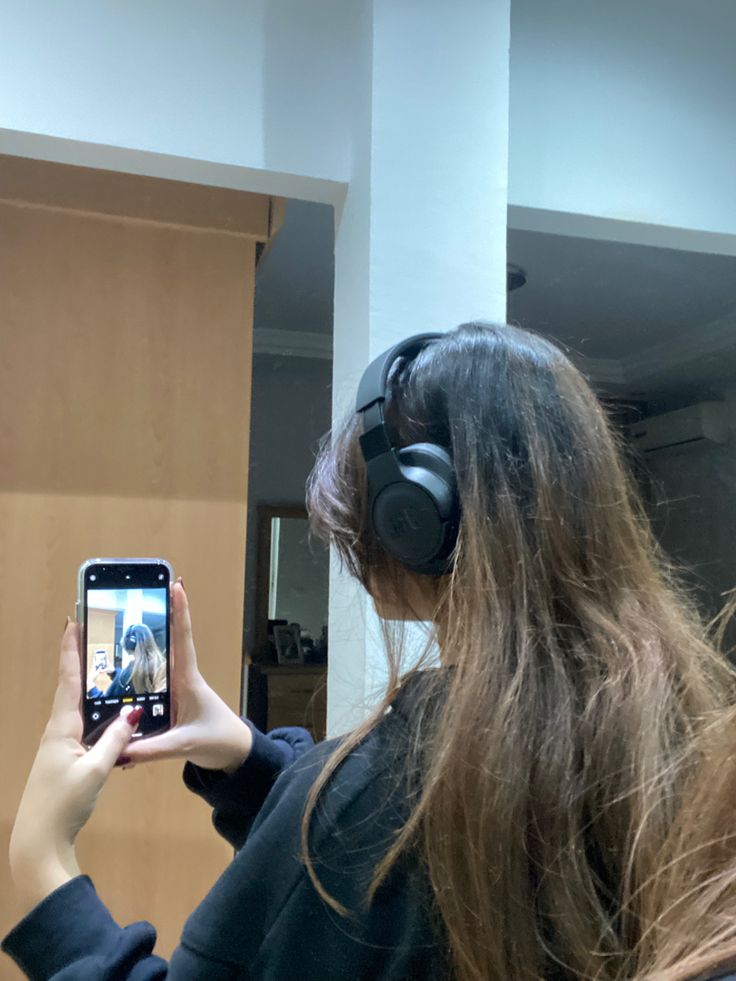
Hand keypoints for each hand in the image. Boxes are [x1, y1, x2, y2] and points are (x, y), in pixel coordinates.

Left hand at [9, 621, 142, 914]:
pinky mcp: (66, 758)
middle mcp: (58, 730)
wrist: (39, 841)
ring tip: (112, 666)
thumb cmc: (63, 804)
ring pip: (79, 707)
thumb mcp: (95, 771)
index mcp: (61, 728)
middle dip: (84, 661)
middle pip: (73, 688)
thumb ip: (116, 740)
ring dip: (92, 687)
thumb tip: (134, 712)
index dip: (72, 650)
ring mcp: (60, 745)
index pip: (69, 679)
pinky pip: (83, 725)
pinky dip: (96, 712)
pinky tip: (113, 713)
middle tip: (99, 634)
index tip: (74, 621)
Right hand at [121, 582, 251, 772]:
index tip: (176, 585)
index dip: (180, 612)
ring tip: (124, 621)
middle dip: (158, 617)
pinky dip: (141, 671)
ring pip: (158, 661)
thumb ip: (151, 749)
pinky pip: (154, 681)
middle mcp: (182, 679)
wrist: (234, 754)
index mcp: (188, 681)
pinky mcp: (172, 701)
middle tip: (142, 593)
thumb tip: (119, 749)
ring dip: (146, 642)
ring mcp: (177, 689)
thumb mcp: (183, 744)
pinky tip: (122, 667)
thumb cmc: (218, 741)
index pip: (183, 639)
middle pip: (168, 642)